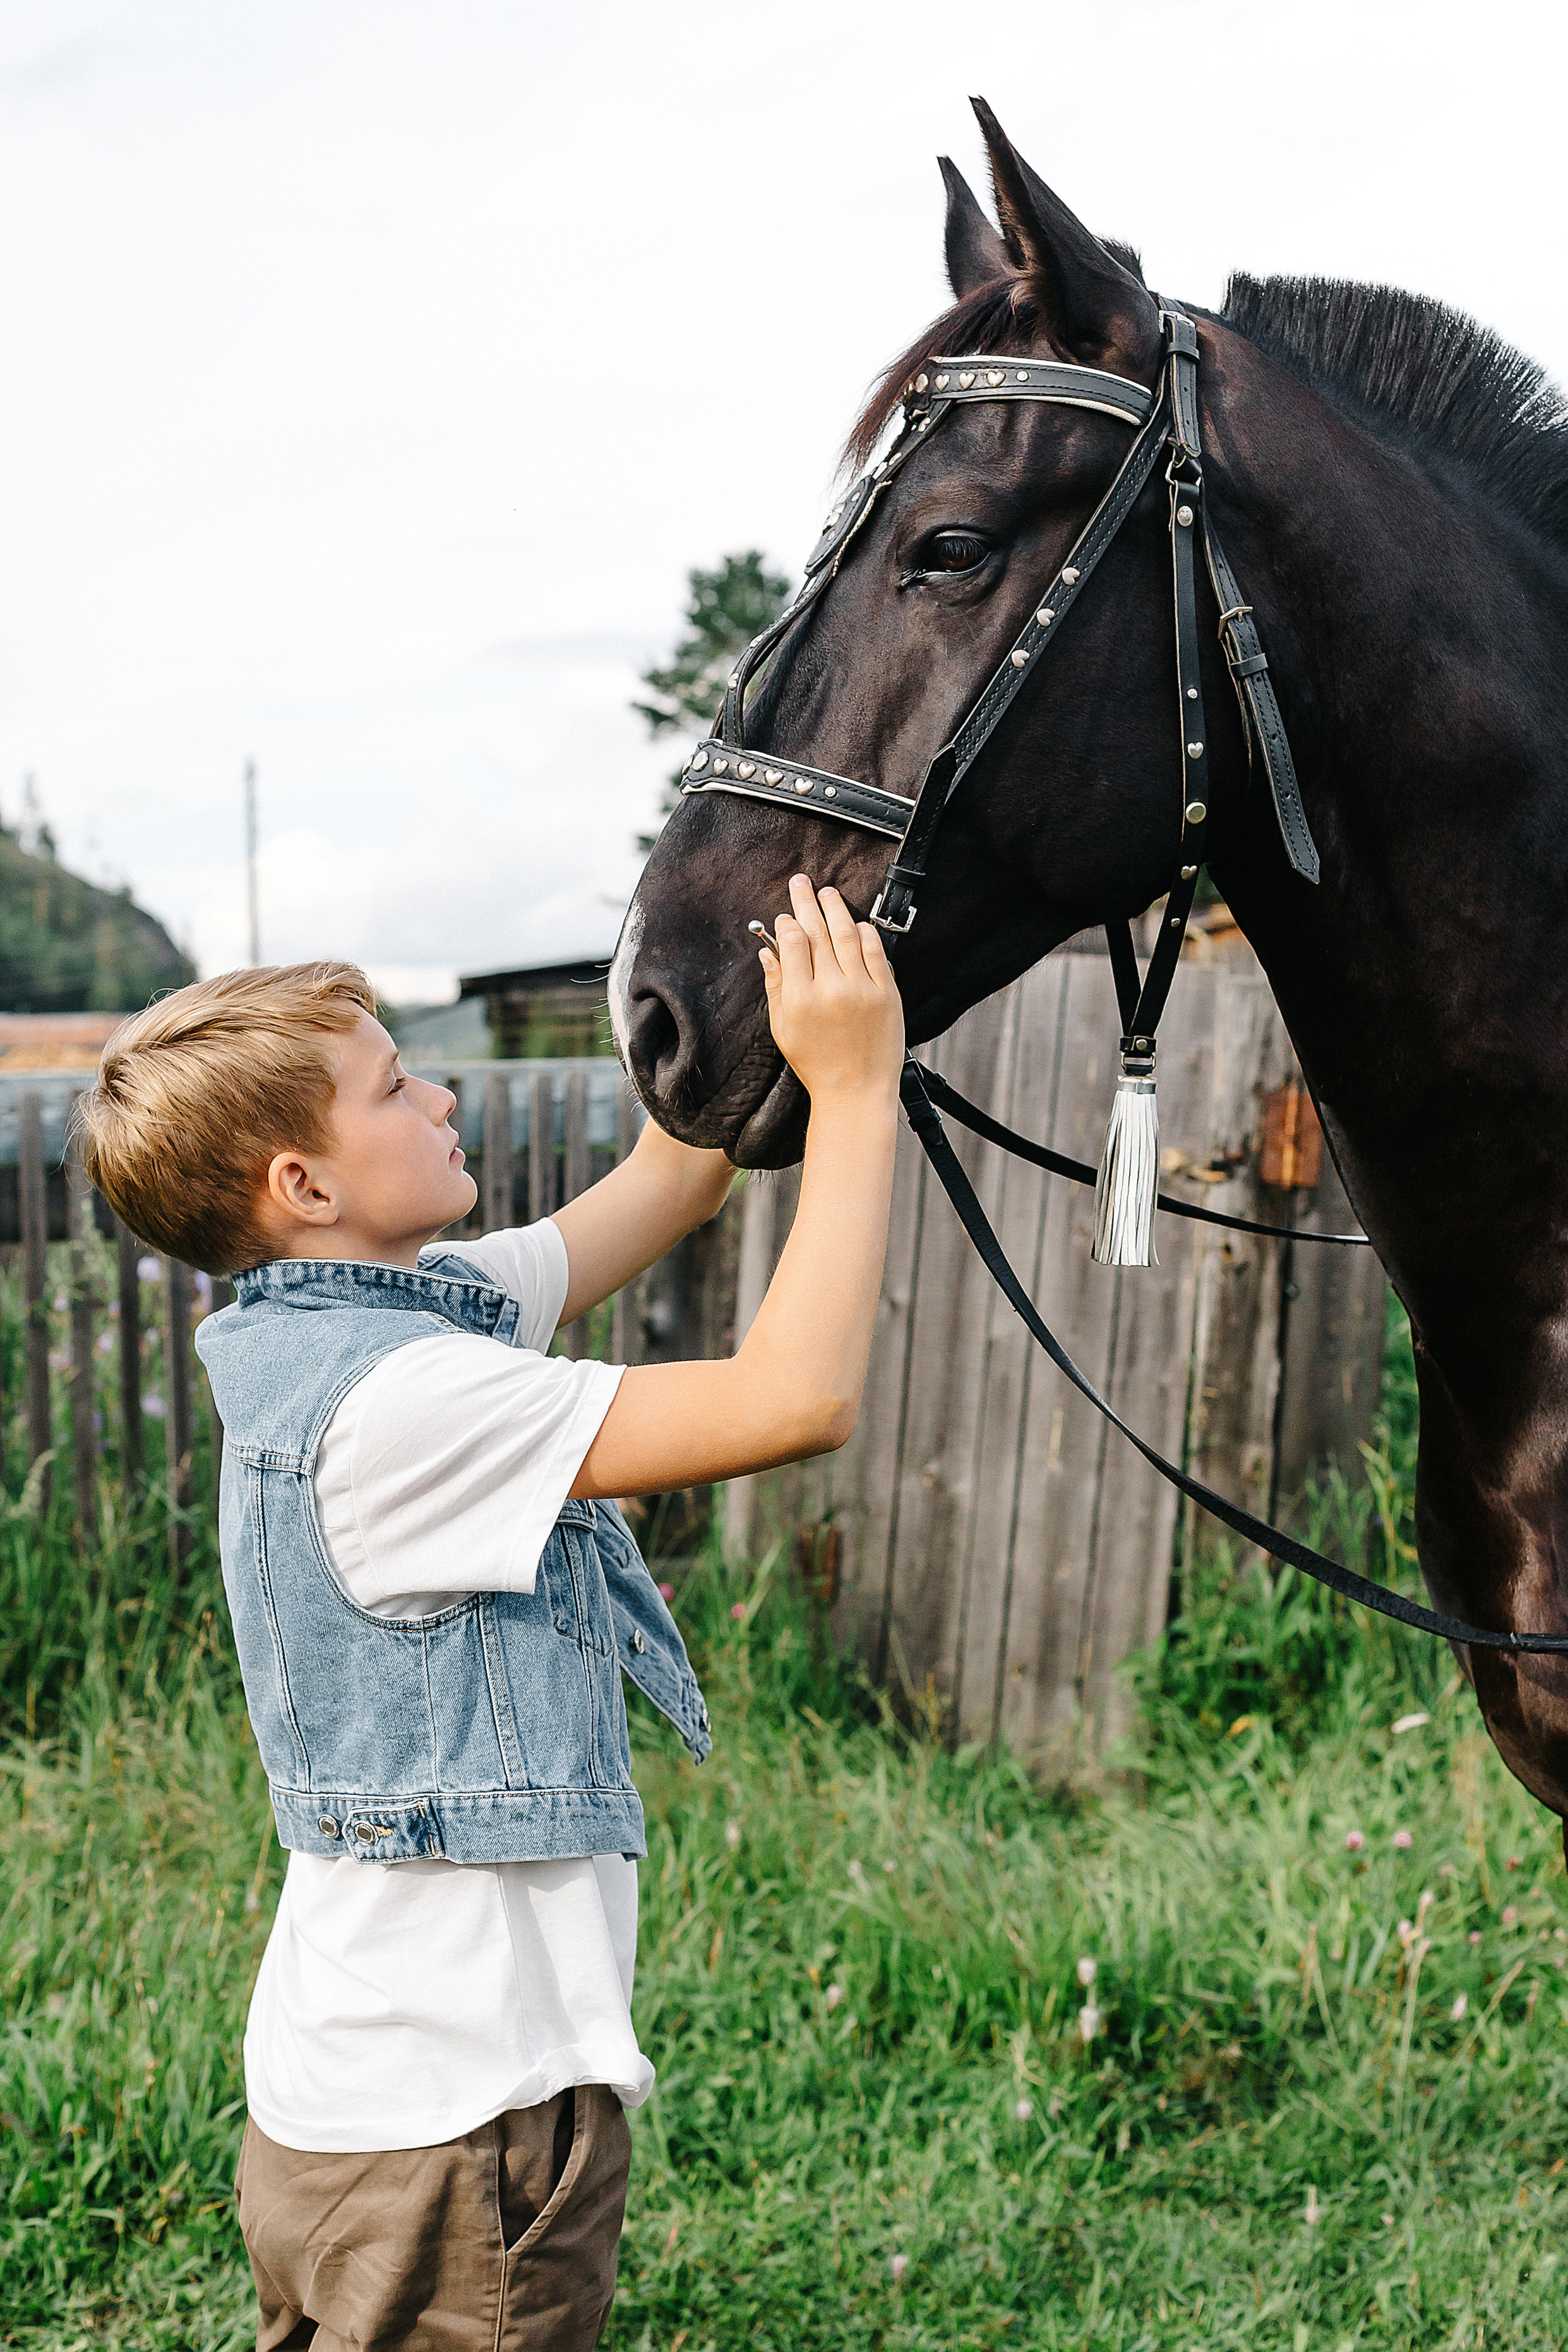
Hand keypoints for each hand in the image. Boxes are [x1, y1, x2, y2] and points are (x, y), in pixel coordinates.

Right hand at [758, 875, 903, 1103]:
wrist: (856, 1092)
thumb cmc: (817, 1065)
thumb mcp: (784, 1029)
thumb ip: (775, 987)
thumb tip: (768, 950)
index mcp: (800, 999)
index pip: (793, 944)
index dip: (788, 923)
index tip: (784, 915)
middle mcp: (831, 989)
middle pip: (817, 932)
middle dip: (807, 903)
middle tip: (801, 883)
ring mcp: (862, 989)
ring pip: (847, 935)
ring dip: (836, 909)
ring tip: (828, 893)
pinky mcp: (887, 993)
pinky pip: (876, 952)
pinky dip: (865, 933)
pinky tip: (857, 923)